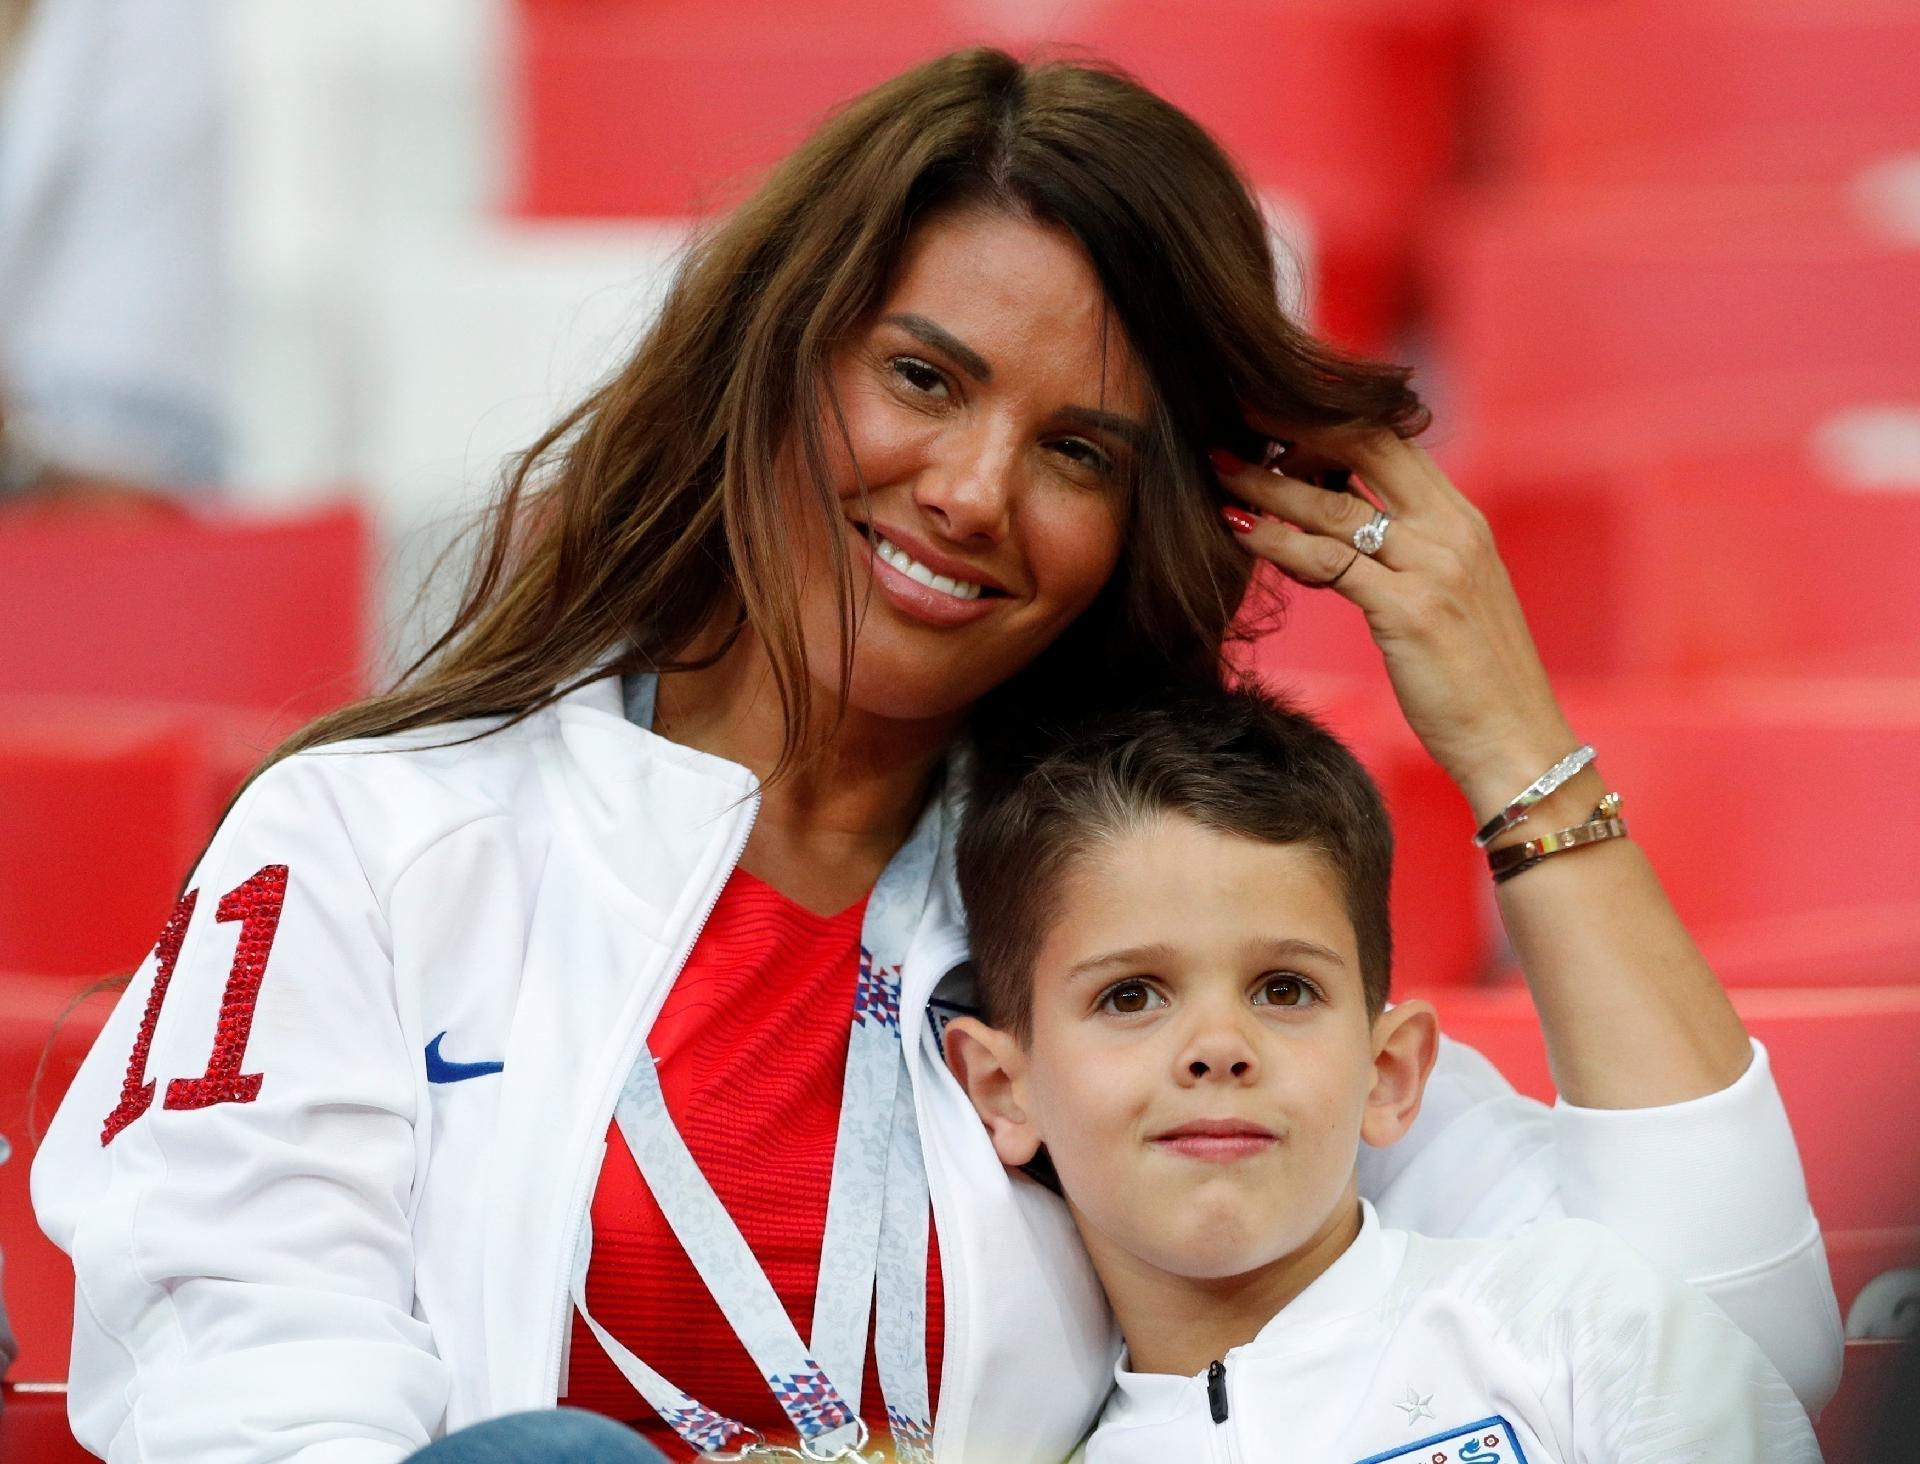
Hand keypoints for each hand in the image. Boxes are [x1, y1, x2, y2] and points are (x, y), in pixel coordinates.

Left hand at [1211, 426, 1575, 821]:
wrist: (1516, 745)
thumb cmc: (1475, 682)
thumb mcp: (1451, 597)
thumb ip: (1411, 554)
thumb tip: (1354, 532)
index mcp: (1463, 521)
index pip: (1393, 439)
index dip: (1330, 419)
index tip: (1275, 414)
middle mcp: (1452, 531)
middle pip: (1366, 445)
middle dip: (1295, 425)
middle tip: (1235, 414)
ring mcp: (1433, 567)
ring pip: (1334, 503)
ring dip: (1266, 482)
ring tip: (1218, 468)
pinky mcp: (1409, 610)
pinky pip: (1327, 561)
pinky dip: (1275, 541)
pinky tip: (1237, 530)